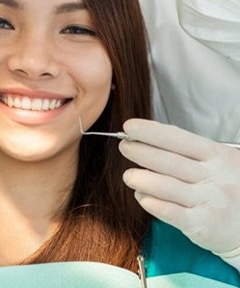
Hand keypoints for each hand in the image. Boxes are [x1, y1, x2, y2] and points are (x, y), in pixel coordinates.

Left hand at [119, 119, 239, 254]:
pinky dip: (152, 203)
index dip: (151, 131)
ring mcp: (209, 201)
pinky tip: (142, 197)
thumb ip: (187, 153)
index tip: (129, 127)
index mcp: (217, 155)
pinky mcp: (203, 225)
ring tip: (128, 175)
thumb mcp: (217, 162)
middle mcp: (213, 176)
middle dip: (140, 151)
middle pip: (168, 161)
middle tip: (124, 146)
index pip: (178, 138)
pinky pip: (171, 212)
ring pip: (166, 186)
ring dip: (141, 178)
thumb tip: (146, 141)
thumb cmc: (227, 186)